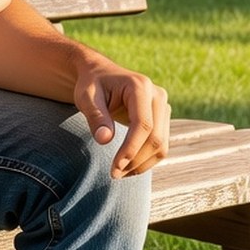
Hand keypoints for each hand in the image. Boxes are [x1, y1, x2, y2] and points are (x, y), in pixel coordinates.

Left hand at [74, 57, 170, 178]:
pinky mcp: (163, 118)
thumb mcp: (86, 97)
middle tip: (114, 174)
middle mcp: (157, 95)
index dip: (131, 149)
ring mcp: (163, 106)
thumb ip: (96, 117)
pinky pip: (161, 145)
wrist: (100, 74)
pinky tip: (128, 166)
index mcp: (140, 86)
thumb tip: (105, 140)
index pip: (143, 124)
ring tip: (119, 173)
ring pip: (162, 145)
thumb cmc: (92, 85)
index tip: (115, 168)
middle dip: (136, 160)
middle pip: (156, 137)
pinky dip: (146, 160)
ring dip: (142, 164)